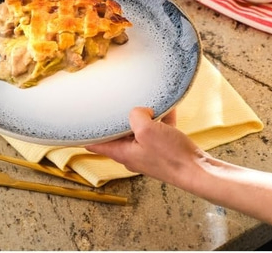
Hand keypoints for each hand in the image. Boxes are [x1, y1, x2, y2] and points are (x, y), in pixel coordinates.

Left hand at [86, 107, 207, 189]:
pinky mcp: (163, 149)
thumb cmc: (171, 156)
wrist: (197, 170)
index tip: (75, 122)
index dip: (84, 133)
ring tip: (150, 102)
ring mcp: (148, 152)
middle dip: (120, 117)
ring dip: (145, 115)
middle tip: (117, 101)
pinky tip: (169, 107)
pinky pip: (158, 129)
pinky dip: (162, 118)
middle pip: (119, 132)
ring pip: (140, 129)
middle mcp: (132, 154)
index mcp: (122, 152)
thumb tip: (139, 110)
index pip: (95, 144)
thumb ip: (136, 115)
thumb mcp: (147, 130)